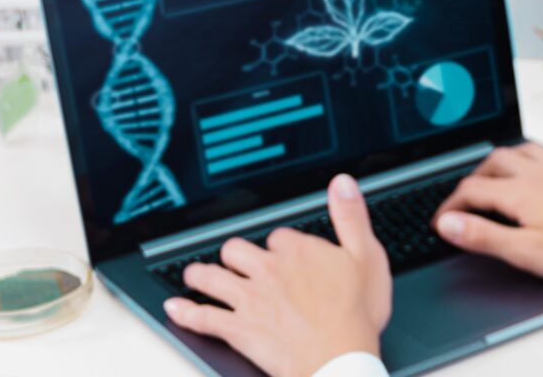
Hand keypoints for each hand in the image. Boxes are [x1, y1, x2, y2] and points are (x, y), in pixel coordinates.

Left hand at [163, 174, 390, 376]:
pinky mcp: (238, 329)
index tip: (285, 253)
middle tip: (233, 261)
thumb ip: (350, 216)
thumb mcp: (366, 257)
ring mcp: (249, 299)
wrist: (339, 359)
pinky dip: (186, 312)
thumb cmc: (356, 314)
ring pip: (212, 278)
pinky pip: (202, 317)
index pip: (279, 236)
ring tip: (194, 274)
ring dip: (200, 275)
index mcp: (298, 251)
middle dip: (234, 255)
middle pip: (237, 250)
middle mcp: (268, 270)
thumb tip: (342, 183)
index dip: (281, 245)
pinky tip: (176, 308)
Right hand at [434, 143, 542, 283]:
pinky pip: (538, 153)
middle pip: (489, 165)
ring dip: (493, 165)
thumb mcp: (525, 251)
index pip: (470, 191)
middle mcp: (535, 174)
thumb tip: (448, 223)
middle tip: (460, 203)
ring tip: (487, 181)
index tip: (441, 222)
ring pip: (514, 152)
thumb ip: (483, 235)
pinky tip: (527, 172)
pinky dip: (521, 158)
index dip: (448, 207)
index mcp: (519, 192)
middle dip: (468, 182)